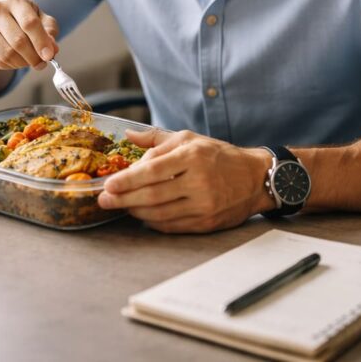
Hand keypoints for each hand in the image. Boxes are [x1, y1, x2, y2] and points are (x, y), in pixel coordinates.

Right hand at [0, 0, 59, 70]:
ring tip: (28, 62)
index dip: (41, 42)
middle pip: (18, 41)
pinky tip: (15, 61)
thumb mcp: (41, 22)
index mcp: (16, 0)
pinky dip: (11, 66)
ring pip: (7, 54)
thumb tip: (52, 49)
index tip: (49, 56)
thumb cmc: (23, 22)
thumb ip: (50, 32)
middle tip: (41, 64)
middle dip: (33, 57)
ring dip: (22, 63)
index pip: (29, 23)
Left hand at [98, 128, 275, 232]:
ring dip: (135, 212)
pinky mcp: (207, 223)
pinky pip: (172, 226)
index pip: (153, 171)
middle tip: (105, 200)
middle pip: (152, 195)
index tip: (109, 184)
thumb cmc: (219, 155)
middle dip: (124, 199)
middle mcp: (199, 181)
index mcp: (192, 156)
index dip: (127, 180)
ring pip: (160, 213)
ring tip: (121, 206)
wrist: (256, 178)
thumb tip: (128, 135)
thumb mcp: (190, 138)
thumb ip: (156, 138)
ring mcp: (204, 205)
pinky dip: (153, 222)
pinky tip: (142, 216)